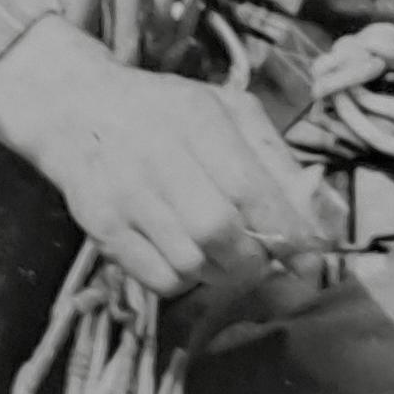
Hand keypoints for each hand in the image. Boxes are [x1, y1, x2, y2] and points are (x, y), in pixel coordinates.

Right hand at [0, 16, 332, 299]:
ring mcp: (124, 196)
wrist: (76, 111)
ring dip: (221, 273)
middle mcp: (157, 156)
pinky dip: (185, 282)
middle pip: (219, 232)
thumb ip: (274, 158)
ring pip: (191, 264)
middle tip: (261, 256)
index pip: (249, 188)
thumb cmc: (167, 112)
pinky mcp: (101, 229)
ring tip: (222, 254)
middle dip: (254, 258)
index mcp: (197, 119)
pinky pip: (159, 281)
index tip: (308, 253)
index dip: (285, 229)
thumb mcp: (226, 112)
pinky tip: (186, 257)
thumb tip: (316, 216)